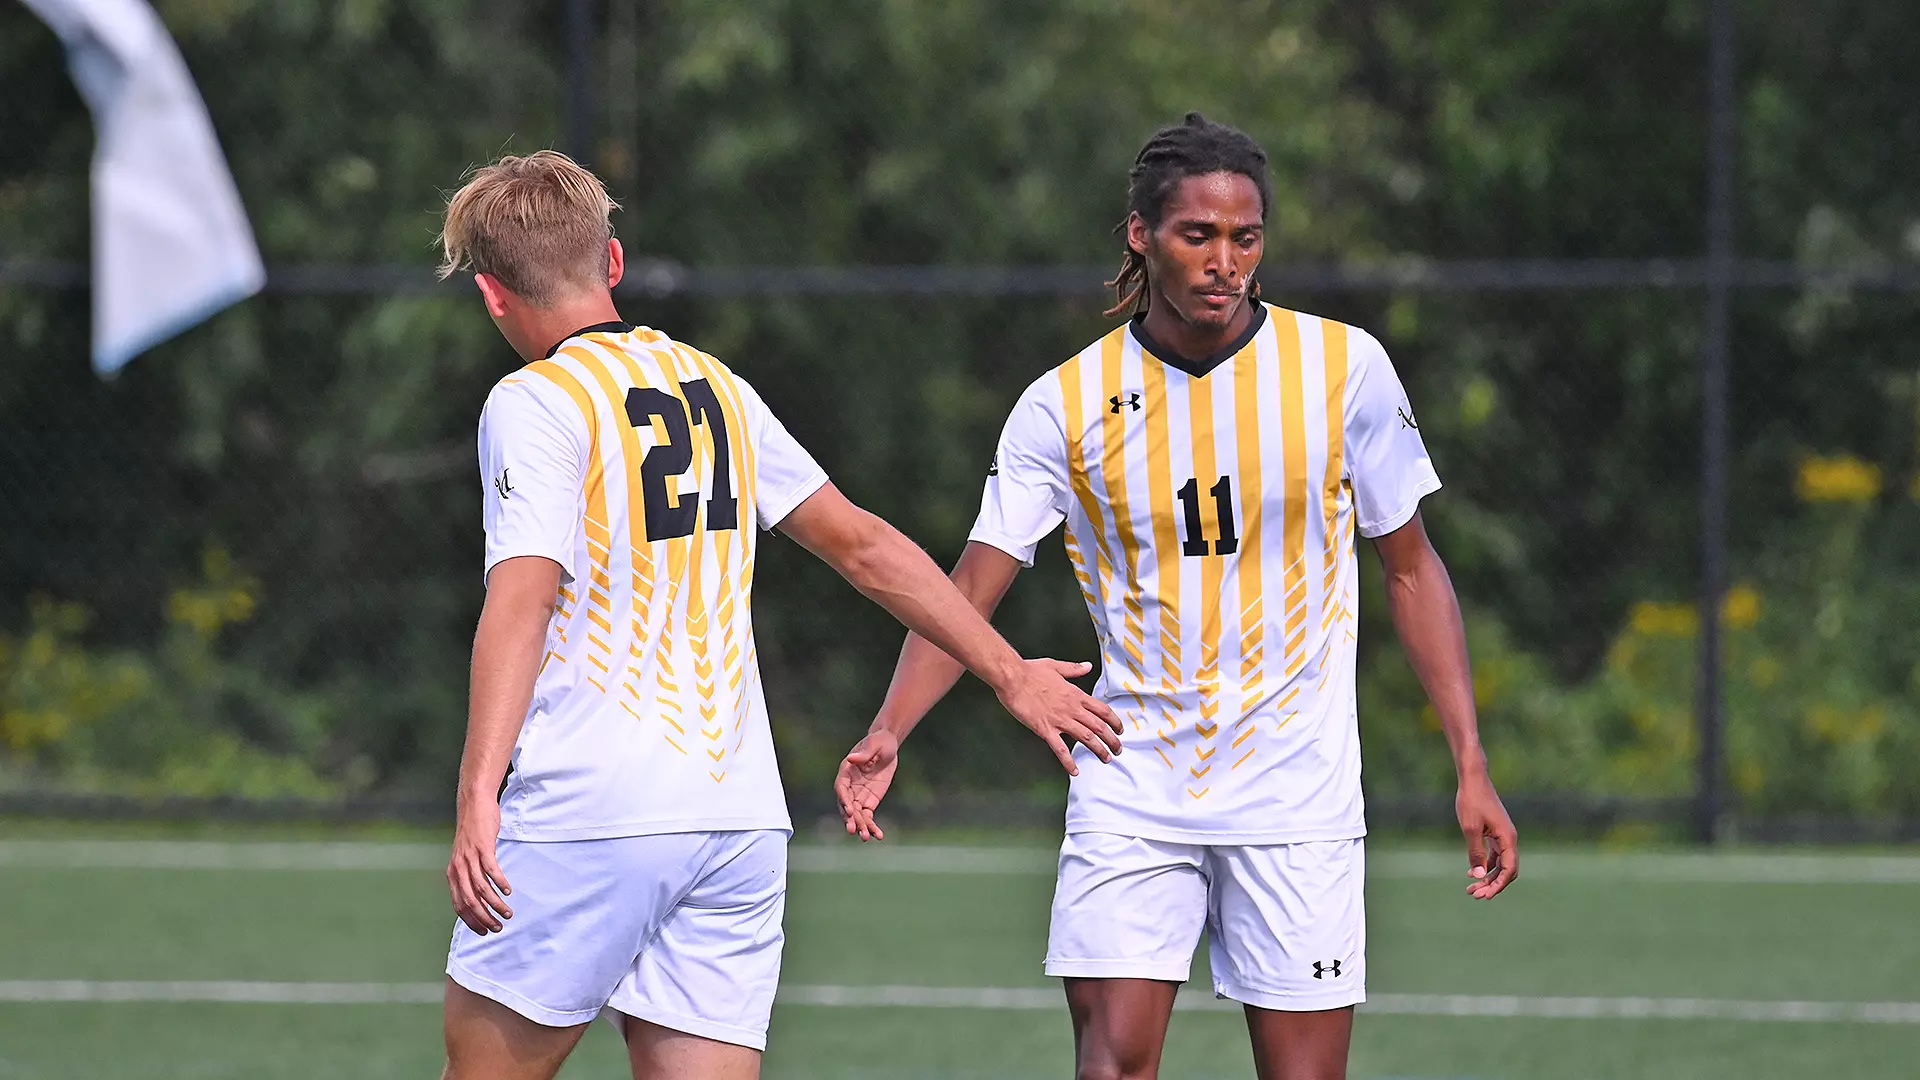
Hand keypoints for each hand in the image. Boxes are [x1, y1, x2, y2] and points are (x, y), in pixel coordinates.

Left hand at [447, 800, 512, 933]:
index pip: (459, 905)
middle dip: (484, 918)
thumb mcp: (465, 856)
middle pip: (469, 901)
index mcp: (452, 873)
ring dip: (495, 904)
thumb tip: (478, 893)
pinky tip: (508, 890)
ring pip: (481, 889)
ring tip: (507, 913)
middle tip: (498, 928)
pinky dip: (500, 882)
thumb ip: (468, 874)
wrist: (474, 804)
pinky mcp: (483, 847)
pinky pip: (491, 870)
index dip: (471, 921)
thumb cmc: (472, 831)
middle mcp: (458, 868)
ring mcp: (470, 857)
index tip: (484, 931)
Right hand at [835, 729, 900, 840]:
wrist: (888, 746)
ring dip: (860, 826)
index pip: (841, 788)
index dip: (844, 799)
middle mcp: (849, 786)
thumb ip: (863, 753)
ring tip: (866, 838)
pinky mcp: (869, 801)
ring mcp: (859, 794)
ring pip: (856, 814)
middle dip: (850, 818)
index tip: (849, 809)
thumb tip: (851, 758)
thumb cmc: (878, 742)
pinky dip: (872, 825)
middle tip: (853, 831)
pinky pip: (868, 816)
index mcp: (846, 771)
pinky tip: (878, 836)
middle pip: (847, 805)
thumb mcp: (873, 744)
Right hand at [993, 659, 1122, 774]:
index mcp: (1075, 694)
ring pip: (1086, 738)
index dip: (1114, 721)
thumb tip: (1087, 666)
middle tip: (1118, 749)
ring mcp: (1059, 720)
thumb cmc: (1031, 672)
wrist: (1013, 678)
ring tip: (1106, 759)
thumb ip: (1074, 669)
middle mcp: (1071, 709)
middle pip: (1099, 727)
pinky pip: (1060, 749)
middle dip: (1112, 740)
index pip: (1102, 710)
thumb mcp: (1056, 666)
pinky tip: (1074, 771)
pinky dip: (1069, 762)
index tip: (1119, 729)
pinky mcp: (1045, 729)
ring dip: (1099, 750)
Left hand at [1457, 772, 1517, 898]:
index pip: (1509, 869)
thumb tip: (1478, 876)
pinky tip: (1473, 872)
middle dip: (1492, 884)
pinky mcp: (1495, 832)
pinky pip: (1495, 855)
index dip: (1498, 885)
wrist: (1473, 779)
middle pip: (1506, 870)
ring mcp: (1503, 836)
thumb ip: (1475, 853)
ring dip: (1488, 877)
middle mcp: (1509, 838)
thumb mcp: (1470, 829)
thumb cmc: (1471, 801)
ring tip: (1471, 888)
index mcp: (1507, 838)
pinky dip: (1486, 865)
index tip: (1485, 895)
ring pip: (1500, 864)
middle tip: (1474, 895)